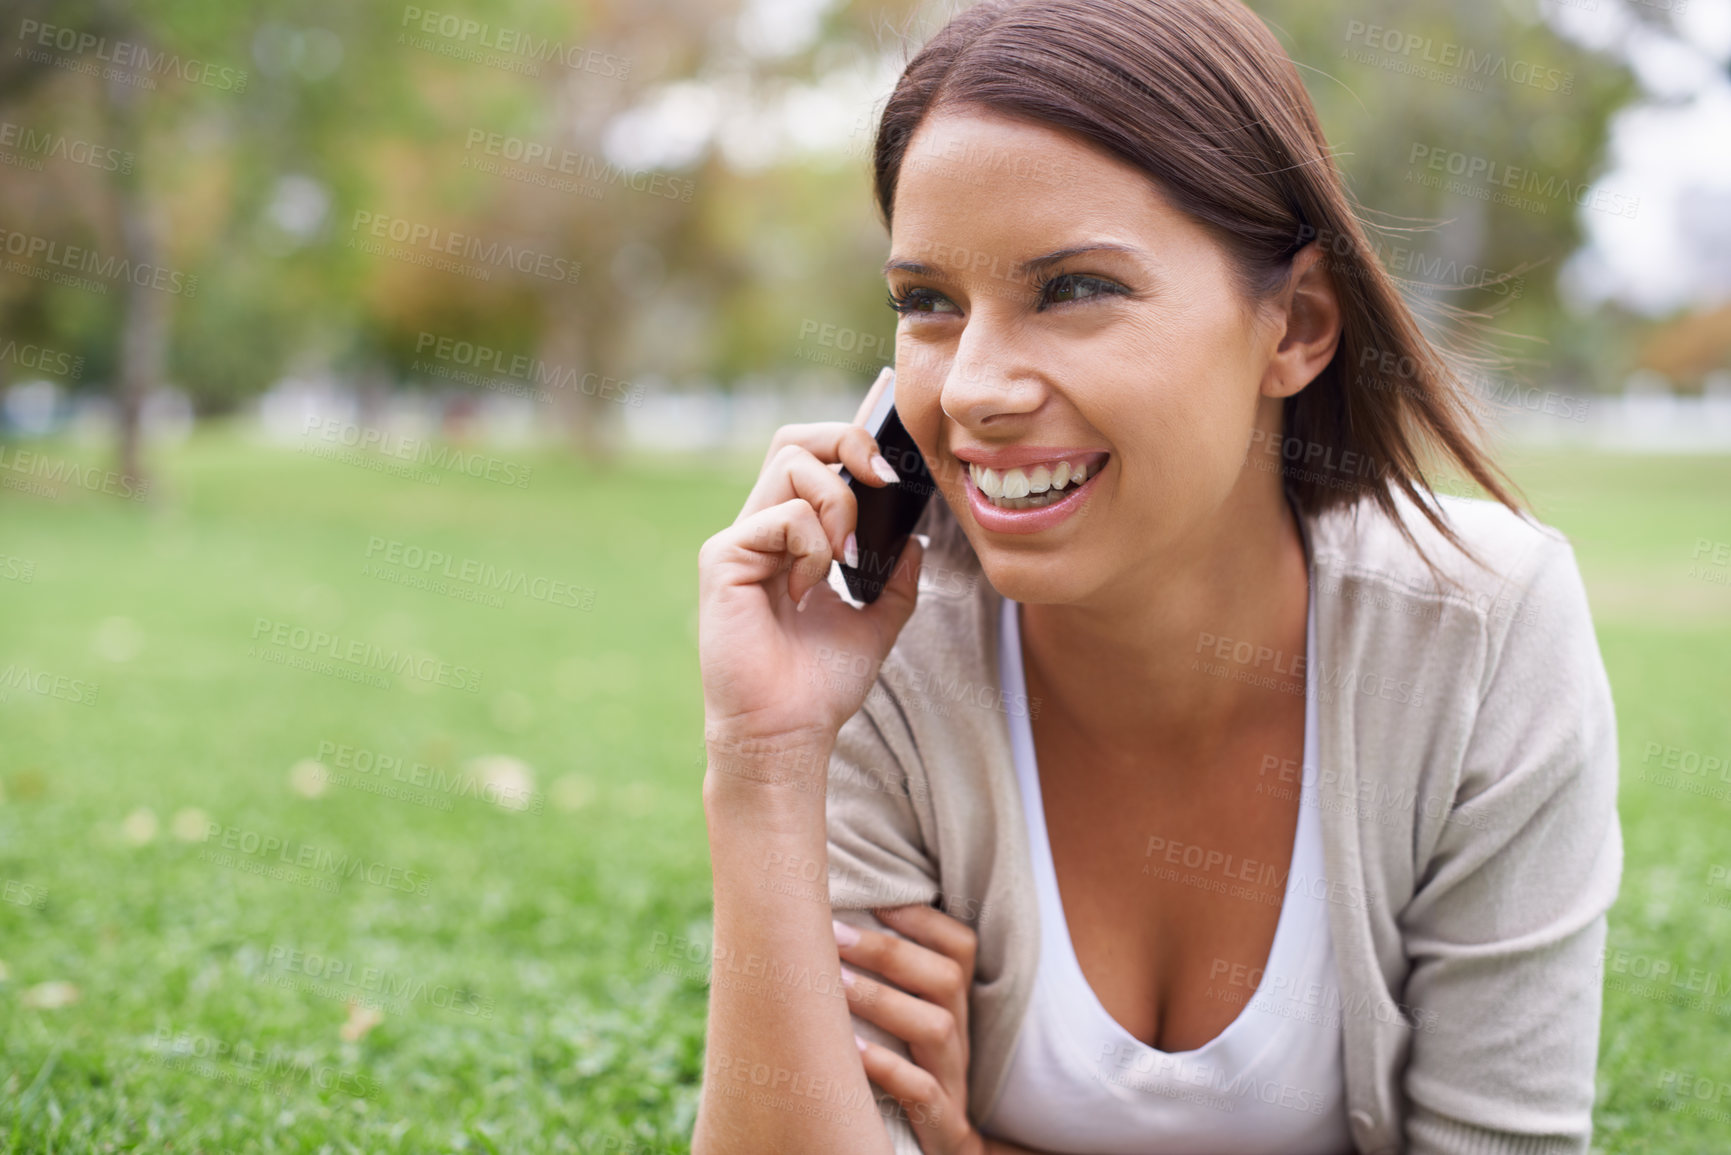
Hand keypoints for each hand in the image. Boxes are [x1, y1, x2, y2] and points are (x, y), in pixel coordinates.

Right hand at [698, 368, 923, 755]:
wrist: (788, 733)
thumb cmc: (820, 686)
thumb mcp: (876, 622)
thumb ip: (896, 577)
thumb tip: (917, 538)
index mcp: (790, 538)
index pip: (812, 458)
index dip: (849, 436)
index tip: (891, 447)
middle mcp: (760, 530)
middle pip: (795, 440)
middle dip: (847, 443)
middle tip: (882, 480)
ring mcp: (738, 541)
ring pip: (793, 466)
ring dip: (838, 505)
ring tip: (845, 560)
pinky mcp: (723, 558)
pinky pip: (783, 517)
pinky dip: (812, 547)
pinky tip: (808, 589)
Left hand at [840, 904, 991, 1154]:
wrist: (936, 1150)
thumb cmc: (902, 1073)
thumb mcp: (898, 1021)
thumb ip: (879, 976)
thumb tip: (822, 915)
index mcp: (951, 1006)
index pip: (960, 946)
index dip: (923, 919)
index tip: (875, 899)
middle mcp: (959, 1037)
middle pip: (948, 980)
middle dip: (890, 952)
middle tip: (833, 934)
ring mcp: (953, 1082)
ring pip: (939, 1030)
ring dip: (885, 1001)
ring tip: (834, 985)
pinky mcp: (943, 1126)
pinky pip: (925, 1094)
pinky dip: (891, 1070)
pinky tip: (852, 1053)